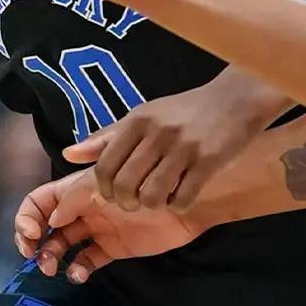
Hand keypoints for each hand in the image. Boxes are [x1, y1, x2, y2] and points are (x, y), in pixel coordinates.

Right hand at [12, 170, 209, 282]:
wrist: (184, 197)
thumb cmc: (147, 179)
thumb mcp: (106, 178)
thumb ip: (76, 196)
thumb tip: (52, 219)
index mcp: (76, 188)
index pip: (39, 201)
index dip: (27, 217)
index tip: (30, 234)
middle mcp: (82, 209)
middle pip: (44, 225)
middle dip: (32, 241)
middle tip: (34, 256)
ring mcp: (97, 229)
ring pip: (61, 245)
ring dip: (50, 257)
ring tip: (52, 268)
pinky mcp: (112, 249)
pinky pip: (86, 261)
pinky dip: (77, 270)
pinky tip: (79, 274)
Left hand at [63, 75, 279, 211]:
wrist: (236, 100)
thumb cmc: (184, 111)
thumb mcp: (143, 116)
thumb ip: (106, 137)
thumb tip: (68, 155)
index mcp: (137, 121)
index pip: (105, 167)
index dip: (104, 189)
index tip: (111, 196)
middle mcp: (157, 133)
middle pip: (125, 185)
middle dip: (126, 203)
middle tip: (135, 203)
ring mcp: (183, 148)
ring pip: (152, 196)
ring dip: (152, 205)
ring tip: (159, 199)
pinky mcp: (208, 161)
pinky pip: (182, 198)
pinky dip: (178, 205)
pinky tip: (182, 197)